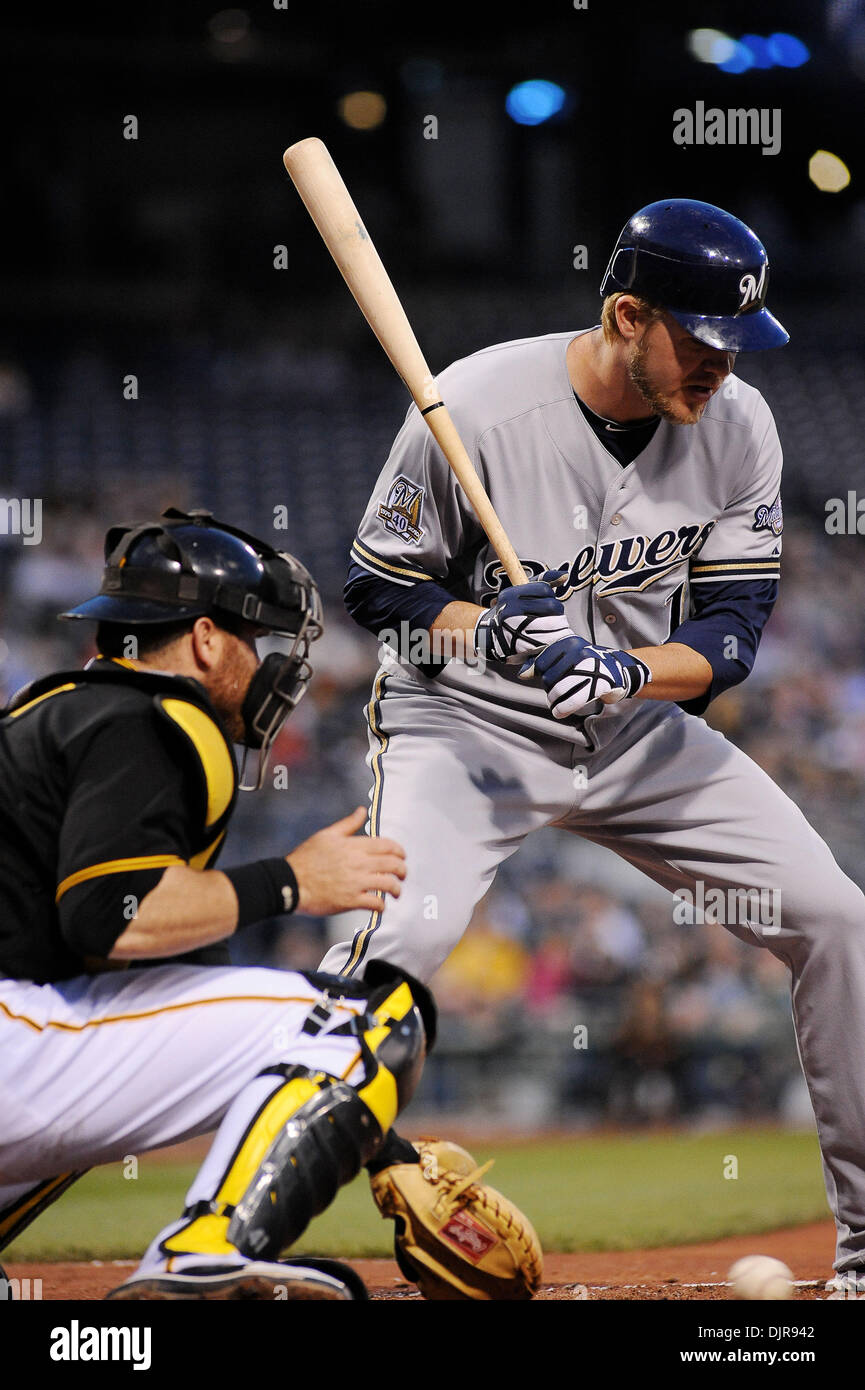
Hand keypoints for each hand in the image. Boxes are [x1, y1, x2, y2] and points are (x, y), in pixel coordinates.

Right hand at [287, 807, 405, 915]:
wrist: (289, 882)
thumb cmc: (306, 858)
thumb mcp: (326, 835)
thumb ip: (348, 824)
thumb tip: (362, 810)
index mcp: (354, 845)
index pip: (387, 845)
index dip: (399, 851)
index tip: (401, 856)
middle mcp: (358, 863)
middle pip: (393, 865)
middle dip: (402, 870)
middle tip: (402, 875)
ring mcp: (355, 882)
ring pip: (388, 884)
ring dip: (396, 889)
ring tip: (396, 892)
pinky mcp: (350, 901)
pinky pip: (375, 903)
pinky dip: (382, 905)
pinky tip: (380, 905)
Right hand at [473, 581, 571, 662]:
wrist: (491, 635)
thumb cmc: (512, 611)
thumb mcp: (521, 592)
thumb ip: (542, 581)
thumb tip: (564, 576)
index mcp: (510, 595)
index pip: (544, 589)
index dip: (550, 594)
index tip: (547, 600)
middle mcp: (511, 609)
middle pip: (551, 605)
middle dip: (557, 610)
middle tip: (552, 614)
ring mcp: (516, 628)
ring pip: (552, 622)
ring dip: (557, 624)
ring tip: (550, 624)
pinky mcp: (522, 644)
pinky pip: (547, 638)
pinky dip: (551, 637)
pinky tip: (547, 635)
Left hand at [520, 635, 651, 718]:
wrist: (620, 671)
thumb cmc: (588, 665)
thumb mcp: (566, 658)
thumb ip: (544, 663)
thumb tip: (523, 673)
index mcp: (568, 642)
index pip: (541, 663)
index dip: (543, 675)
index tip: (552, 679)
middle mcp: (578, 651)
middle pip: (548, 679)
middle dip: (550, 691)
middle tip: (559, 693)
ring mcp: (589, 667)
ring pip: (557, 691)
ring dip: (555, 702)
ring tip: (559, 704)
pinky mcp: (598, 683)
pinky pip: (572, 701)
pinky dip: (563, 709)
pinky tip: (560, 712)